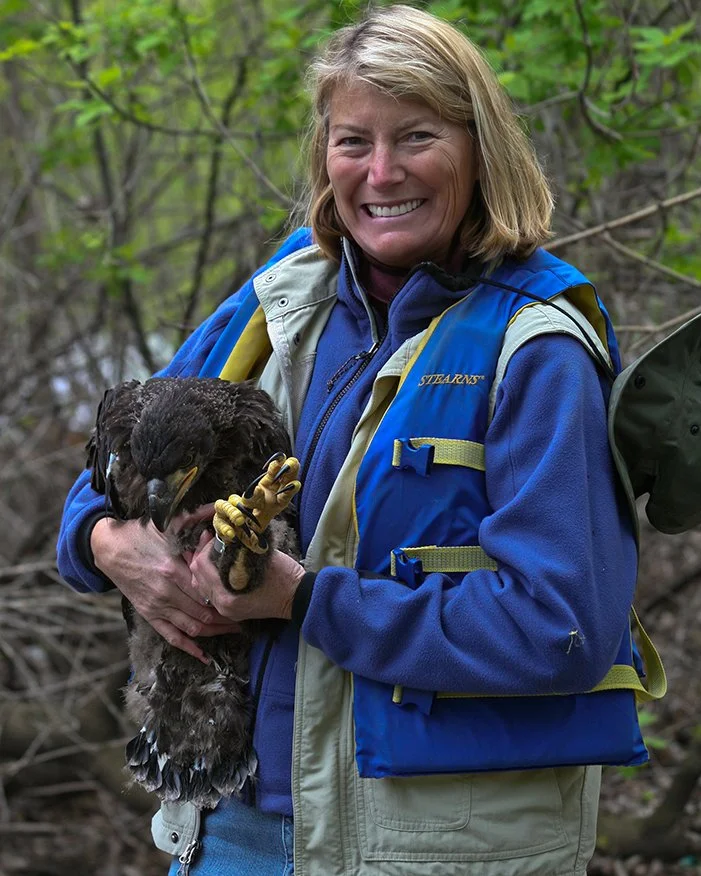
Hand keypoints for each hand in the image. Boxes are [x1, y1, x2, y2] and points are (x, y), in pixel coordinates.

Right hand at [91, 516, 239, 662]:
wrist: (108, 548)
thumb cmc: (140, 535)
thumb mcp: (167, 525)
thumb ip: (194, 518)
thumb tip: (218, 507)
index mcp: (174, 569)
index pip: (207, 590)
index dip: (227, 596)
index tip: (244, 597)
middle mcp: (166, 592)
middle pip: (204, 613)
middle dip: (227, 617)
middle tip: (246, 617)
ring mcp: (157, 606)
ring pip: (192, 628)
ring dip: (215, 633)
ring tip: (233, 631)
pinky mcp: (149, 614)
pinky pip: (171, 637)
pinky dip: (189, 648)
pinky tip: (205, 656)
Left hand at [189, 533, 305, 621]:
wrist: (300, 597)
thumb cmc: (284, 576)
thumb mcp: (259, 557)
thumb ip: (236, 549)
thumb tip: (220, 535)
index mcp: (226, 596)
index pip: (201, 566)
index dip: (205, 547)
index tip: (215, 536)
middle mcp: (222, 606)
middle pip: (196, 577)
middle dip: (202, 556)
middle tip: (211, 541)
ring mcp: (227, 610)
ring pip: (202, 585)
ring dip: (205, 568)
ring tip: (215, 553)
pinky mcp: (233, 610)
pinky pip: (212, 592)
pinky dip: (212, 578)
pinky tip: (220, 567)